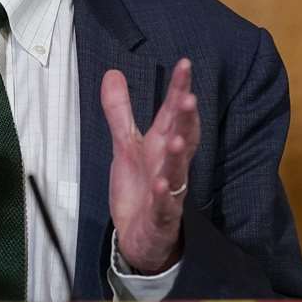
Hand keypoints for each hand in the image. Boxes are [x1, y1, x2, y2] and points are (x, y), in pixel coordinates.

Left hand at [100, 58, 199, 273]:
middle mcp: (169, 165)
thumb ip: (120, 111)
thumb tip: (112, 73)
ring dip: (177, 157)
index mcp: (162, 145)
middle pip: (182, 138)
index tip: (185, 64)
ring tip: (175, 139)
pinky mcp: (161, 217)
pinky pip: (164, 206)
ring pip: (177, 172)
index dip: (179, 89)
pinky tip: (161, 185)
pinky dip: (164, 196)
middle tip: (188, 98)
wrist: (140, 237)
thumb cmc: (140, 188)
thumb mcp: (124, 146)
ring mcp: (168, 191)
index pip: (173, 114)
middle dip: (186, 120)